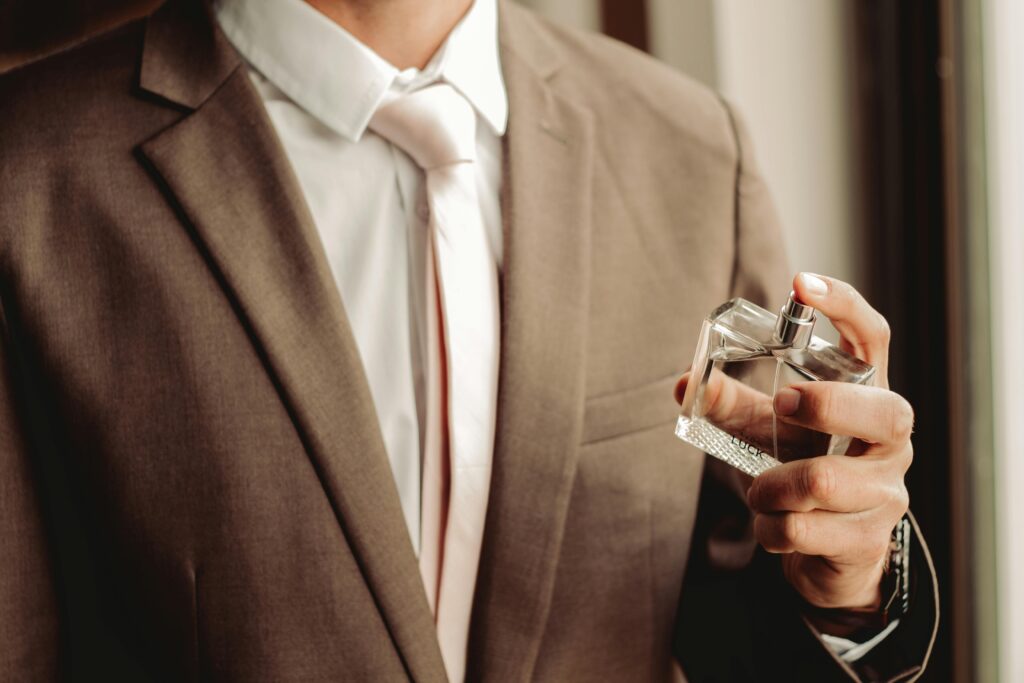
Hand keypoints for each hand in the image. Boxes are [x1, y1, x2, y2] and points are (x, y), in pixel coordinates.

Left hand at [747, 273, 912, 610]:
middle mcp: (890, 441)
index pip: (873, 340)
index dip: (843, 307)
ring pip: (823, 482)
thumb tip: (685, 382)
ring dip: (769, 489)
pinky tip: (773, 528)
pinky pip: (803, 530)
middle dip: (824, 406)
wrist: (827, 553)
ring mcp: (887, 492)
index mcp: (867, 396)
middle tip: (781, 404)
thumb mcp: (764, 430)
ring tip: (760, 494)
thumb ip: (729, 404)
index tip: (801, 283)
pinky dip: (769, 529)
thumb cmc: (799, 471)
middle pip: (883, 412)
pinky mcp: (869, 541)